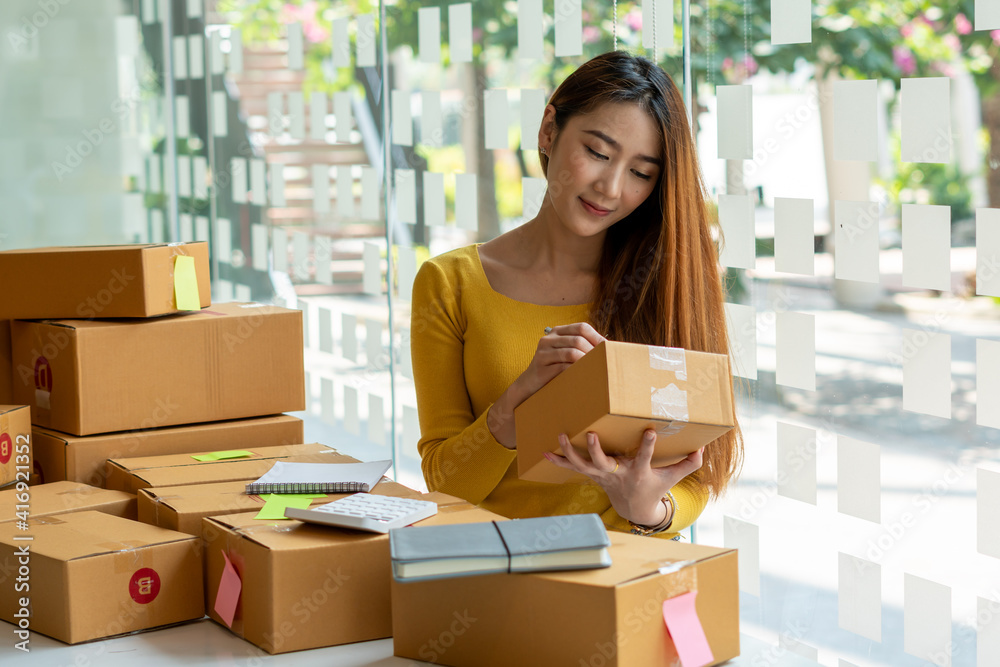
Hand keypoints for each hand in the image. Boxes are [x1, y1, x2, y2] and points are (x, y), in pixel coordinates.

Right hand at [514, 323, 605, 397]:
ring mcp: (543, 352)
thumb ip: (580, 347)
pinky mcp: (540, 367)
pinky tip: (583, 376)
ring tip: (596, 370)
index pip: (581, 327)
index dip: (597, 337)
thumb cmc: (553, 369)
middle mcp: (548, 339)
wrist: (529, 384)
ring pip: (571, 353)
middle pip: (577, 340)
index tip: (609, 348)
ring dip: (586, 362)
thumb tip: (608, 348)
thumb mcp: (565, 354)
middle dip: (593, 351)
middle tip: (604, 362)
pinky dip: (576, 371)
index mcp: (557, 332)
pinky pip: (563, 367)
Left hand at [545, 429, 703, 525]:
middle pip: (603, 463)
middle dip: (596, 450)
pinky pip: (572, 468)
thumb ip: (688, 464)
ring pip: (582, 464)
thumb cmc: (653, 488)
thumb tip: (702, 447)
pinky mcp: (591, 475)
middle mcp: (616, 474)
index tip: (649, 430)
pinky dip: (557, 461)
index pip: (644, 457)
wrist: (634, 508)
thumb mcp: (671, 478)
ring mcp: (601, 475)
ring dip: (570, 452)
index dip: (646, 445)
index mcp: (638, 472)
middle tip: (591, 435)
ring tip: (561, 435)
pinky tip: (544, 451)